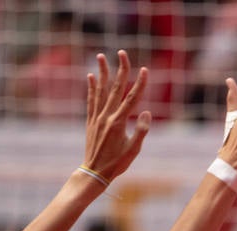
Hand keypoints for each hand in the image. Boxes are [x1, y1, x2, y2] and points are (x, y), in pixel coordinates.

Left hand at [83, 51, 151, 182]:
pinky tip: (90, 76)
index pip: (132, 99)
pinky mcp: (91, 121)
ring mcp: (97, 117)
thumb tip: (146, 112)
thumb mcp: (133, 149)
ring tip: (101, 56)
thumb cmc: (117, 163)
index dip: (140, 83)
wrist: (95, 172)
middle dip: (120, 69)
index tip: (145, 70)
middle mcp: (107, 116)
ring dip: (101, 72)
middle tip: (122, 53)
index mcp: (119, 122)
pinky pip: (91, 100)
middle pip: (115, 88)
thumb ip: (141, 130)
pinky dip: (91, 87)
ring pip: (100, 90)